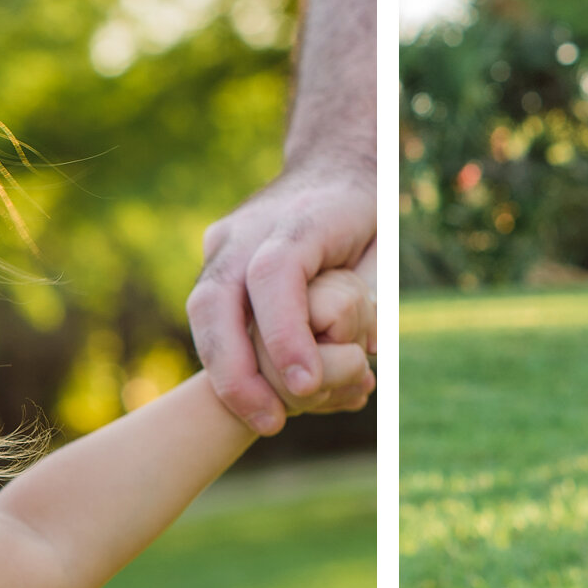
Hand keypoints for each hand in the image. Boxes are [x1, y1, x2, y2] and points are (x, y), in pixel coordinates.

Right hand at [187, 161, 375, 436]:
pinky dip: (227, 360)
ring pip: (202, 310)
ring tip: (263, 419)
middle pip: (216, 299)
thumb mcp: (385, 253)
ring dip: (224, 374)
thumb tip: (362, 353)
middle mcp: (250, 228)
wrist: (332, 166)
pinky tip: (255, 396)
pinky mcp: (215, 263)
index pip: (275, 274)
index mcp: (302, 216)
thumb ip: (371, 300)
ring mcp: (225, 243)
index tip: (306, 384)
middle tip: (270, 422)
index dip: (285, 334)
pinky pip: (210, 317)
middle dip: (235, 371)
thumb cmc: (366, 217)